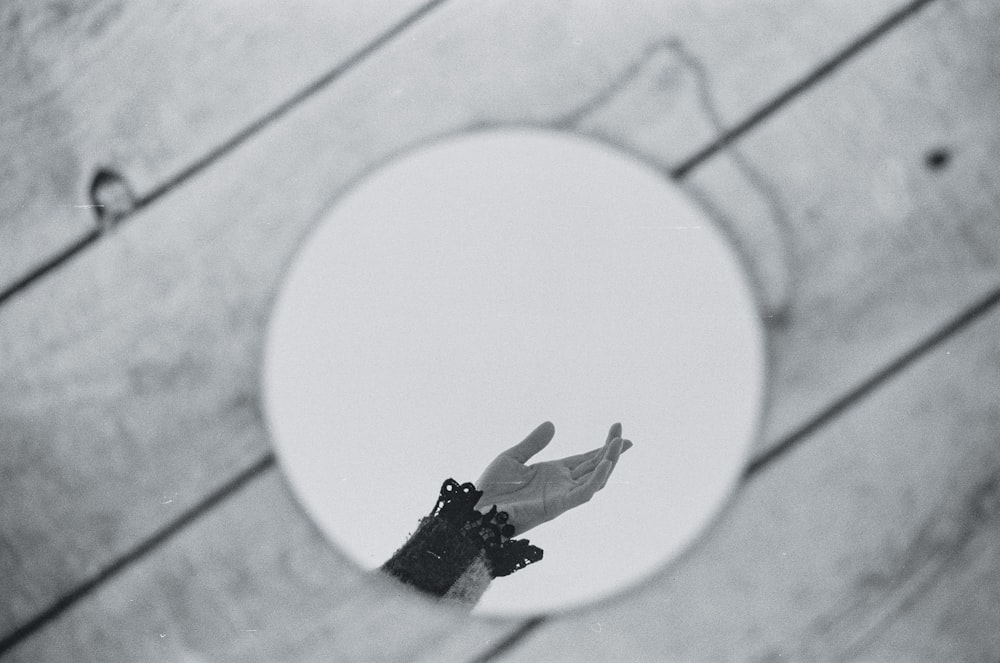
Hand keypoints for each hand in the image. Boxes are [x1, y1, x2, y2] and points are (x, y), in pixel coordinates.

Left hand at [475, 421, 632, 533]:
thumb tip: (552, 424)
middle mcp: (562, 484)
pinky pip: (582, 494)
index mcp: (553, 472)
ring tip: (619, 444)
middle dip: (611, 451)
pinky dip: (596, 480)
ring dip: (609, 462)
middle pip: (595, 467)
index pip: (586, 458)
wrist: (477, 509)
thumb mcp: (512, 457)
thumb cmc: (491, 488)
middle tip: (624, 433)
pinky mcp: (557, 506)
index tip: (619, 432)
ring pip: (595, 480)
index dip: (603, 447)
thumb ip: (533, 443)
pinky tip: (605, 464)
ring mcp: (561, 495)